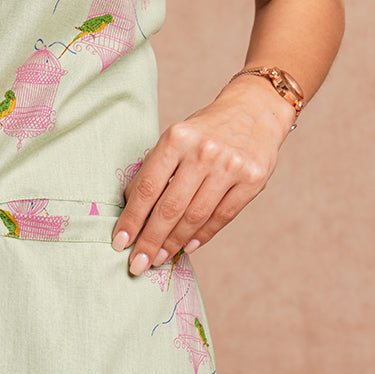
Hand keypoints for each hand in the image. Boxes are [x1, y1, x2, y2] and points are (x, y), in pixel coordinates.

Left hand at [111, 77, 293, 274]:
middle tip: (136, 264)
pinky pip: (222, 216)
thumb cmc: (206, 128)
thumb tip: (132, 208)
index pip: (148, 187)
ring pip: (195, 216)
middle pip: (170, 207)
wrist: (255, 108)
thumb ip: (157, 168)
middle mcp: (203, 152)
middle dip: (149, 240)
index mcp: (177, 137)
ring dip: (173, 242)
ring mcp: (230, 166)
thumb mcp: (177, 136)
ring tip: (158, 258)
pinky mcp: (253, 180)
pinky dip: (202, 235)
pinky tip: (186, 246)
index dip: (132, 219)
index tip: (119, 242)